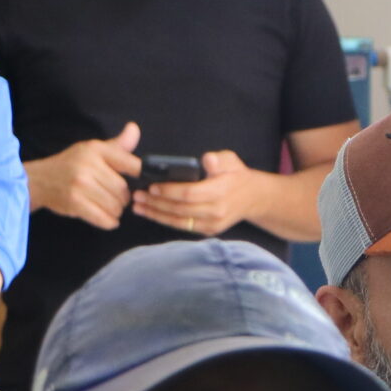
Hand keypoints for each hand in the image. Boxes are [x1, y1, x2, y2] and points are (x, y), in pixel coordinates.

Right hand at [27, 124, 140, 229]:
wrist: (40, 180)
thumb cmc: (71, 165)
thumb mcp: (92, 150)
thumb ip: (117, 145)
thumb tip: (134, 129)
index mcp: (96, 149)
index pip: (132, 164)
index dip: (141, 176)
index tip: (141, 183)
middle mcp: (89, 165)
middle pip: (124, 190)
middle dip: (123, 198)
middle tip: (114, 197)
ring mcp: (81, 184)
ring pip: (116, 206)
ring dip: (116, 211)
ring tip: (107, 206)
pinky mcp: (75, 202)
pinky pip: (104, 218)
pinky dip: (109, 222)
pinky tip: (107, 218)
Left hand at [128, 150, 263, 236]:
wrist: (253, 198)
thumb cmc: (236, 175)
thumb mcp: (231, 160)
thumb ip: (218, 160)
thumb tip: (207, 159)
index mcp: (220, 191)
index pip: (190, 193)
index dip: (169, 191)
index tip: (153, 186)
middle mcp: (216, 211)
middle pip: (180, 209)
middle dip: (156, 203)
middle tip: (138, 195)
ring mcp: (213, 224)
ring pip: (179, 221)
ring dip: (156, 214)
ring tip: (138, 207)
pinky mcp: (209, 230)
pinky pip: (183, 227)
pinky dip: (165, 221)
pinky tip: (151, 213)